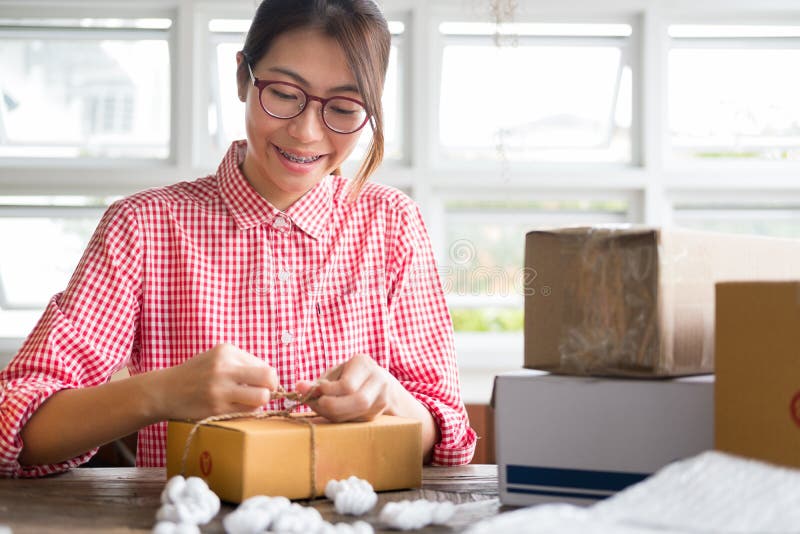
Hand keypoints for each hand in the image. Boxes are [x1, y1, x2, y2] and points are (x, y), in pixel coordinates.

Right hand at [154, 343, 277, 420]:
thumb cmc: (197, 374)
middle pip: (268, 377)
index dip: (267, 377)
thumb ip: (242, 363)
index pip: (264, 365)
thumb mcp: (217, 357)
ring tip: (249, 400)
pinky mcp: (216, 408)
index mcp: (227, 351)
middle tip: (264, 392)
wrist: (165, 390)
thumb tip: (271, 377)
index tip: (259, 383)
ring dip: (260, 401)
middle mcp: (224, 368)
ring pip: (261, 397)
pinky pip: (247, 411)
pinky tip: (235, 406)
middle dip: (272, 387)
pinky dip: (247, 410)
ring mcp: (220, 389)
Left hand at [295, 353, 397, 422]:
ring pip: (359, 414)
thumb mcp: (336, 374)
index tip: (314, 392)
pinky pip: (359, 420)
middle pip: (358, 401)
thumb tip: (298, 387)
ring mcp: (383, 398)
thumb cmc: (352, 376)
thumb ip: (318, 383)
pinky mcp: (382, 413)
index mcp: (364, 364)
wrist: (383, 386)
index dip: (328, 393)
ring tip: (323, 408)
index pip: (347, 385)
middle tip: (317, 404)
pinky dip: (342, 419)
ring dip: (336, 415)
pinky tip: (335, 413)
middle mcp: (379, 380)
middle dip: (332, 407)